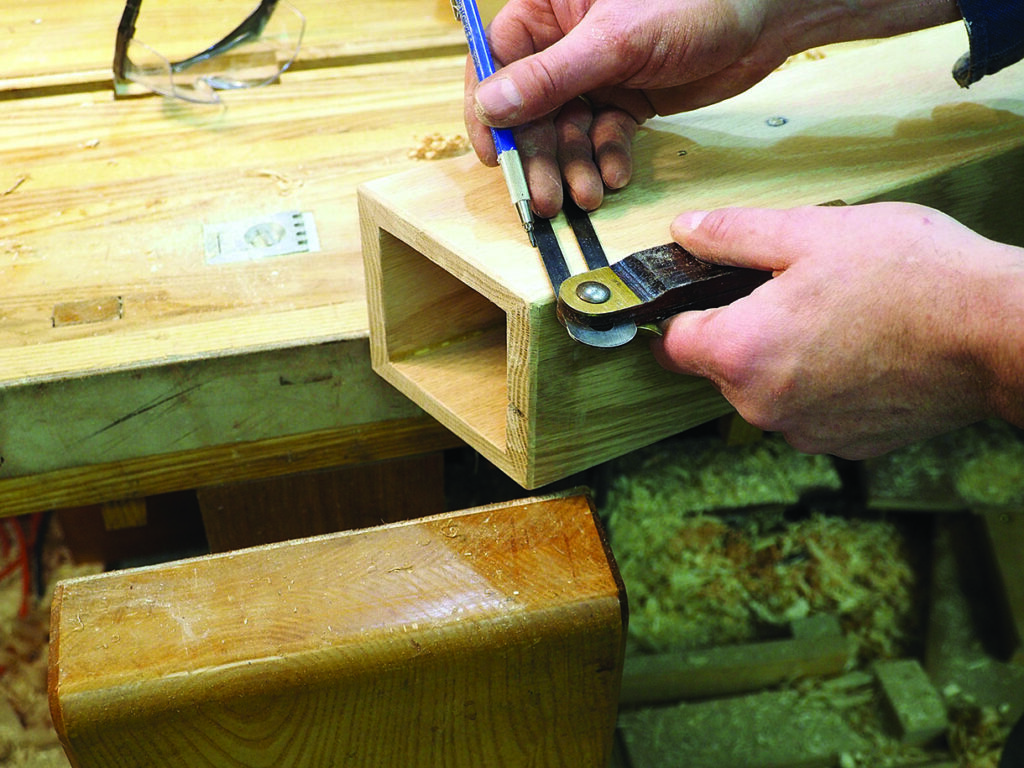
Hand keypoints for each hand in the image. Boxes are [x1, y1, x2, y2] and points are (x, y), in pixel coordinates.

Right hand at [464, 0, 960, 214]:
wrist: (767, 17)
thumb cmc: (695, 1)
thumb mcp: (616, 40)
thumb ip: (550, 77)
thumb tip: (491, 107)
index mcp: (551, 8)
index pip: (498, 60)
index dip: (490, 109)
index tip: (493, 152)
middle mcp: (567, 42)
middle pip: (532, 107)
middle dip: (540, 155)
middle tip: (543, 197)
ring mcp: (598, 73)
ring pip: (567, 129)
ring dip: (574, 166)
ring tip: (586, 195)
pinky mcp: (627, 99)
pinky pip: (604, 136)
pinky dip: (608, 158)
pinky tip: (616, 175)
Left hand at [651, 203, 1023, 458]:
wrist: (998, 333)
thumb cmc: (912, 277)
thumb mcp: (811, 231)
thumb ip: (733, 234)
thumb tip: (686, 230)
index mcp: (741, 351)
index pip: (671, 343)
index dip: (682, 311)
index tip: (703, 293)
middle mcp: (761, 406)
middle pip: (717, 366)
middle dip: (739, 329)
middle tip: (790, 290)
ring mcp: (803, 431)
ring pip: (762, 389)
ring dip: (780, 357)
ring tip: (834, 315)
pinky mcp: (842, 445)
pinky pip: (806, 410)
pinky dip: (818, 383)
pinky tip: (859, 349)